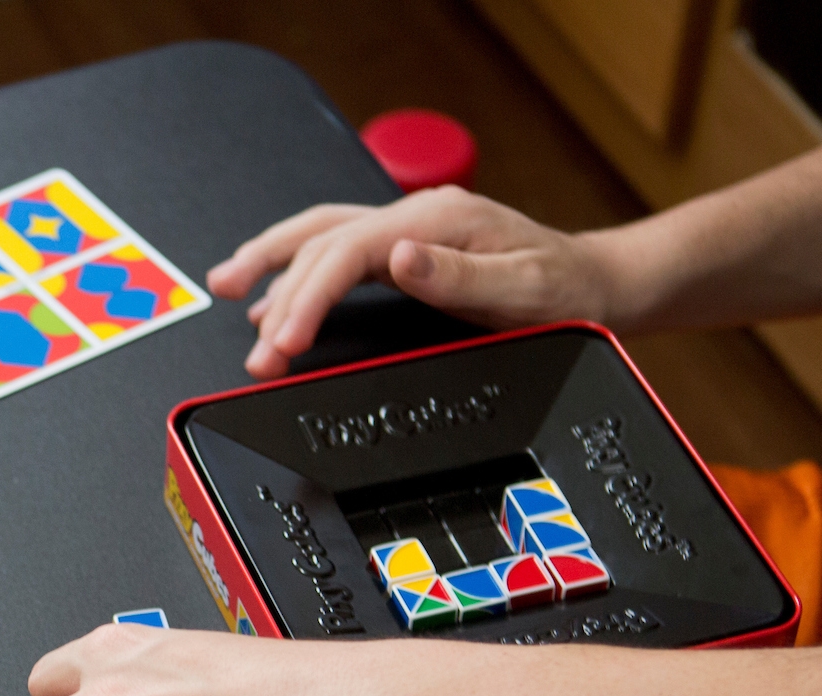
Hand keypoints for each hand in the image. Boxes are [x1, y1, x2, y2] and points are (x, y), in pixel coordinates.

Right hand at [207, 187, 619, 377]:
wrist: (597, 287)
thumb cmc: (566, 294)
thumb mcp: (523, 289)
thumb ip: (457, 276)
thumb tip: (398, 259)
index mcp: (437, 221)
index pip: (346, 253)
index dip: (306, 298)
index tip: (282, 343)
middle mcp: (417, 218)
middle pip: (321, 241)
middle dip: (274, 292)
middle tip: (252, 351)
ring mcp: (409, 232)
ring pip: (319, 236)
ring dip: (268, 264)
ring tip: (223, 290)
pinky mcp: (407, 252)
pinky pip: (335, 252)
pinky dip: (295, 272)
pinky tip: (271, 296)